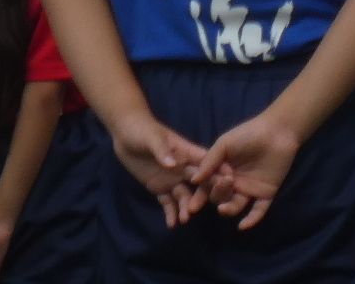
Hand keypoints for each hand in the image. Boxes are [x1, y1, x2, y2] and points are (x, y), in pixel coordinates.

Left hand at [108, 111, 208, 227]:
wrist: (124, 133)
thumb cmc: (141, 129)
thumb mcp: (151, 137)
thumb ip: (162, 150)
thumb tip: (173, 165)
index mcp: (186, 152)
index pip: (206, 164)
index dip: (218, 172)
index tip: (229, 185)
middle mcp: (183, 168)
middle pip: (199, 184)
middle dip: (202, 196)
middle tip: (198, 209)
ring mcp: (172, 179)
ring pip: (184, 196)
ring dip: (185, 208)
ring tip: (184, 220)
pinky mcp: (159, 187)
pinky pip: (167, 202)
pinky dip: (171, 213)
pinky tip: (171, 224)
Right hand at [191, 106, 301, 231]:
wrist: (276, 132)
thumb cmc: (248, 134)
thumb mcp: (224, 144)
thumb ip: (209, 161)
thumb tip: (194, 180)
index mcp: (222, 170)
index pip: (207, 186)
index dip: (199, 197)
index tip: (191, 207)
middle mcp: (234, 182)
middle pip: (219, 197)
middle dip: (216, 195)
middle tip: (221, 184)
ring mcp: (249, 189)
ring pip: (235, 206)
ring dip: (229, 209)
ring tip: (223, 208)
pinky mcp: (265, 194)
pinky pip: (258, 211)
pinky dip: (251, 220)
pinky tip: (243, 226)